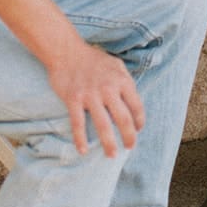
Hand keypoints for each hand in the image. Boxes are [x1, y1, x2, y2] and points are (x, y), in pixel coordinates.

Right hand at [49, 40, 145, 156]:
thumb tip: (133, 101)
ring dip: (108, 143)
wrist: (67, 51)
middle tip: (129, 147)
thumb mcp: (116, 65)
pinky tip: (83, 150)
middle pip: (123, 119)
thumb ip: (125, 82)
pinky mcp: (74, 99)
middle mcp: (108, 89)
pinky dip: (80, 139)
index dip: (139, 121)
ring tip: (112, 155)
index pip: (136, 106)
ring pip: (103, 125)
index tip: (138, 130)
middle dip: (129, 137)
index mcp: (121, 80)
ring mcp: (90, 95)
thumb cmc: (93, 59)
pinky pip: (78, 123)